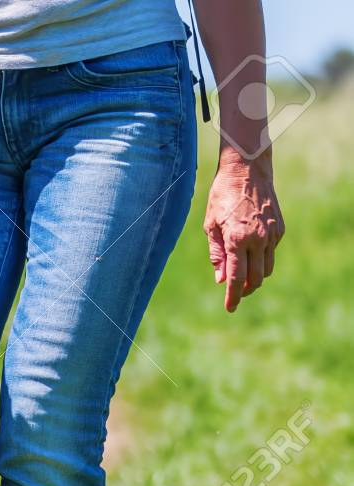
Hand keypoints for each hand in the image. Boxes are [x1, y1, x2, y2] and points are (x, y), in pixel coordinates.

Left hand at [202, 146, 283, 312]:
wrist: (247, 171)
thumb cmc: (222, 196)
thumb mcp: (210, 225)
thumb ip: (217, 254)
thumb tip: (221, 280)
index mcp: (237, 239)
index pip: (237, 278)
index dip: (233, 296)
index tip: (229, 308)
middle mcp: (258, 239)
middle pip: (256, 278)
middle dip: (246, 290)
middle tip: (235, 294)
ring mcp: (272, 234)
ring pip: (267, 268)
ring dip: (255, 278)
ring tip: (242, 279)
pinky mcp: (279, 229)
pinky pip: (272, 253)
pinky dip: (262, 260)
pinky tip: (251, 255)